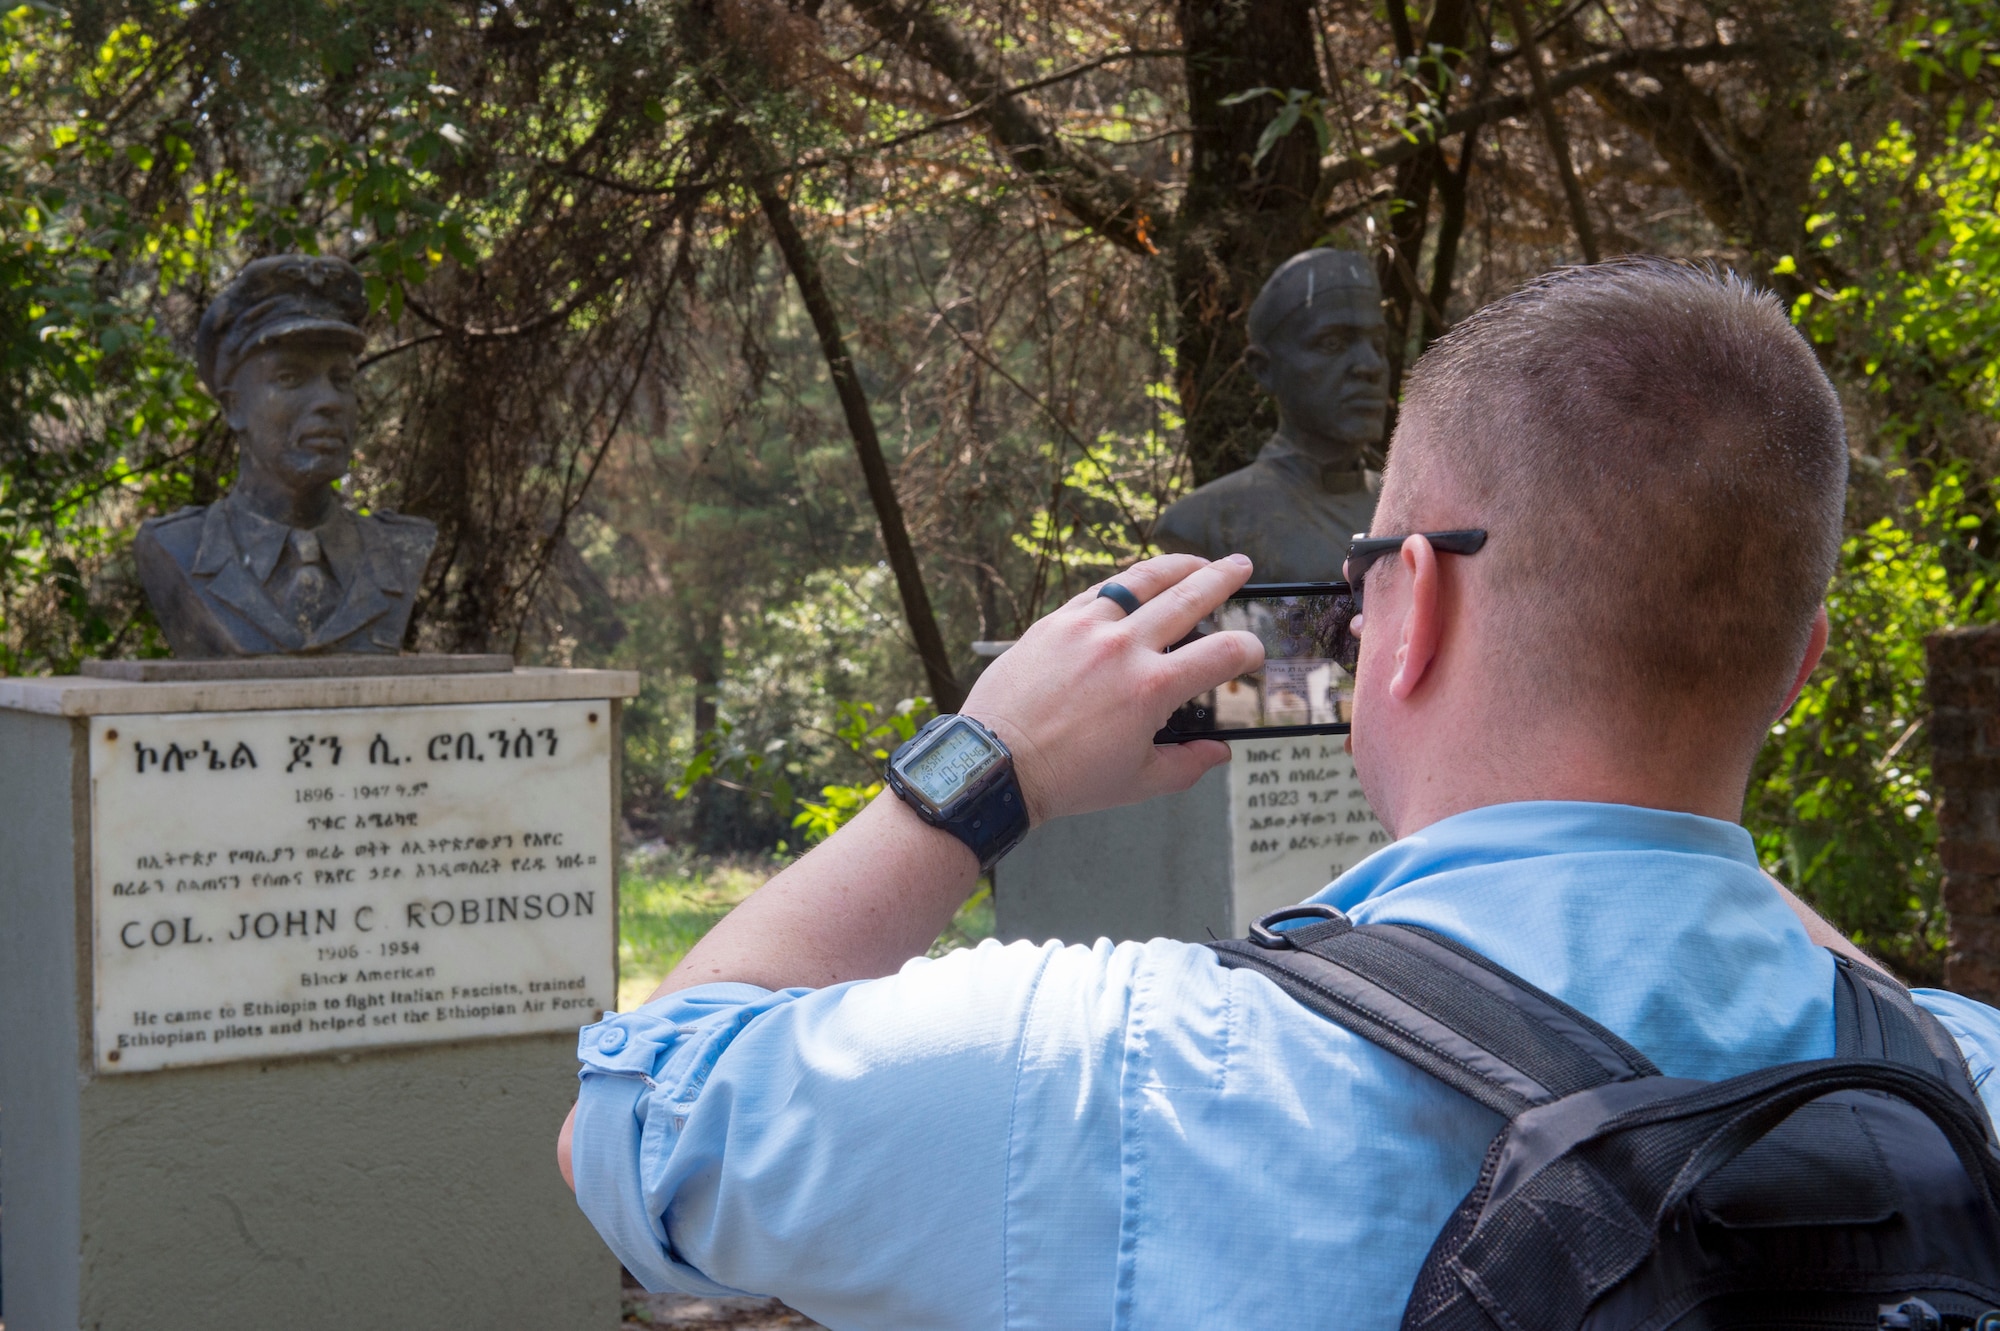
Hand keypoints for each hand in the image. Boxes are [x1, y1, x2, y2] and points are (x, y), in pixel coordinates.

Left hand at [962, 553, 1263, 824]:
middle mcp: (1124, 648)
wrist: (995, 764)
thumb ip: (1187, 765)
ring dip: (1175, 566)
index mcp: (1153, 688)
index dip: (1249, 650)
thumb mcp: (1138, 782)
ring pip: (1141, 580)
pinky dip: (1124, 584)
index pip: (1223, 653)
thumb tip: (1219, 753)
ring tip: (1196, 562)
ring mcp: (1086, 628)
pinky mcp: (1054, 623)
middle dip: (1223, 578)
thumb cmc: (1066, 779)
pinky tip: (1135, 584)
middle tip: (1241, 565)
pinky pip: (1098, 591)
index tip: (1253, 653)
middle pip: (1188, 596)